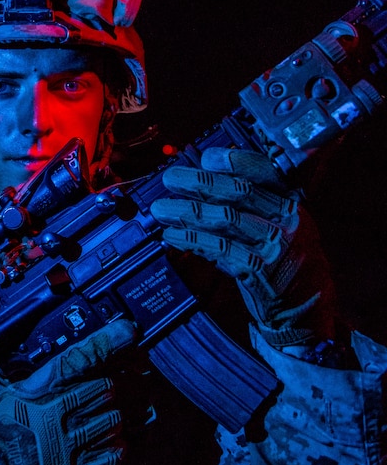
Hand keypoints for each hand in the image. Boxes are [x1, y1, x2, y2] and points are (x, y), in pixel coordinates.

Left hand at [150, 148, 335, 349]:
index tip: (207, 156)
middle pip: (239, 192)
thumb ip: (251, 202)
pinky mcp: (257, 270)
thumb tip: (205, 178)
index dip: (235, 161)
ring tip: (161, 208)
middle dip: (199, 182)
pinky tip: (172, 234)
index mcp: (291, 202)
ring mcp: (272, 245)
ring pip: (225, 219)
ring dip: (187, 211)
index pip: (266, 171)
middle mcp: (285, 220)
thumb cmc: (285, 259)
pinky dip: (192, 240)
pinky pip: (218, 249)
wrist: (304, 307)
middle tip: (170, 179)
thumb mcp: (280, 223)